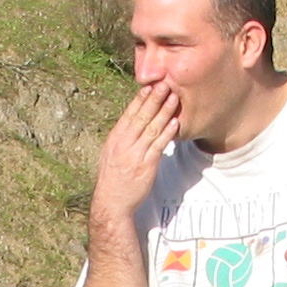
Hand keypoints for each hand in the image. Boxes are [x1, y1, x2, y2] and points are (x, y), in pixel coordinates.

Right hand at [91, 82, 179, 226]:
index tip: (148, 86)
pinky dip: (167, 133)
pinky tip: (174, 123)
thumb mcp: (112, 154)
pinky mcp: (146, 166)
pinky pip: (158, 146)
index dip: (139, 99)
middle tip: (164, 84)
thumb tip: (133, 124)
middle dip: (153, 99)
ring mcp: (135, 154)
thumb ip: (123, 138)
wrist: (112, 202)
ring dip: (164, 112)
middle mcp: (124, 144)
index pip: (129, 114)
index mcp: (115, 139)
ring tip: (173, 98)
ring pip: (151, 129)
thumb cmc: (113, 178)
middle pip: (141, 117)